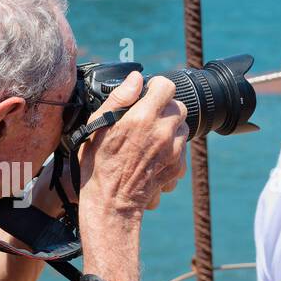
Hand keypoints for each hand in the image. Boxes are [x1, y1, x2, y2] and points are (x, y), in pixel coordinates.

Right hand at [76, 71, 187, 223]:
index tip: (147, 95)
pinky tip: (154, 154)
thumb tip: (136, 79)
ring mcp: (173, 150)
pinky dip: (172, 148)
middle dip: (165, 108)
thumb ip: (119, 98)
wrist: (112, 202)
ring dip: (170, 128)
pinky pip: (183, 148)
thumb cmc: (98, 165)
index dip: (156, 87)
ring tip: (150, 137)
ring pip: (183, 127)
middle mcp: (162, 132)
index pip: (166, 86)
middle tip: (147, 117)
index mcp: (142, 117)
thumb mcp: (97, 126)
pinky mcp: (177, 166)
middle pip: (178, 105)